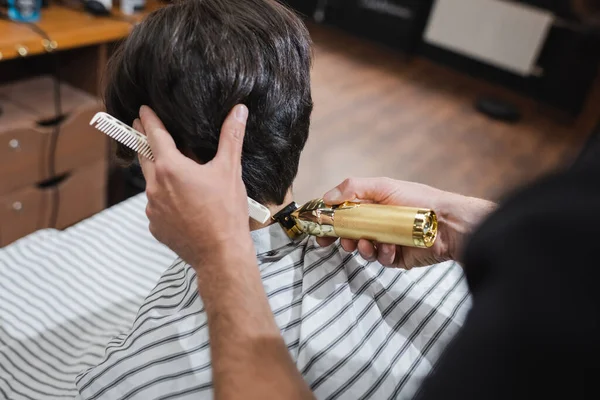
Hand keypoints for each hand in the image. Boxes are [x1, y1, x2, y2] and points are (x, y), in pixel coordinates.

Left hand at [135, 104, 253, 267]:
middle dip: (144, 141)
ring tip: (174, 173)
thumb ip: (231, 137)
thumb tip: (238, 111)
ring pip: (152, 184)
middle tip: (141, 128)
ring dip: (159, 175)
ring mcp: (152, 208)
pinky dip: (165, 201)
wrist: (220, 254)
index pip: (154, 136)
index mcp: (170, 168)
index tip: (143, 111)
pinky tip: (182, 205)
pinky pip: (157, 207)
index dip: (149, 120)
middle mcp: (155, 186)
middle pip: (145, 157)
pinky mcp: (156, 226)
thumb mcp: (230, 170)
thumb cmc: (226, 213)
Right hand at [316, 178, 495, 268]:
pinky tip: (392, 248)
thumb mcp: (383, 186)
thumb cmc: (417, 200)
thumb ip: (353, 188)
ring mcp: (385, 241)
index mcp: (371, 205)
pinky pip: (380, 259)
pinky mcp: (395, 257)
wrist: (447, 223)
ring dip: (361, 247)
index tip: (317, 228)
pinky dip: (382, 254)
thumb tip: (326, 197)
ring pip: (362, 249)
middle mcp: (376, 222)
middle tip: (337, 240)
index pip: (342, 212)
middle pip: (348, 233)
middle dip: (341, 237)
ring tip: (369, 243)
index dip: (328, 220)